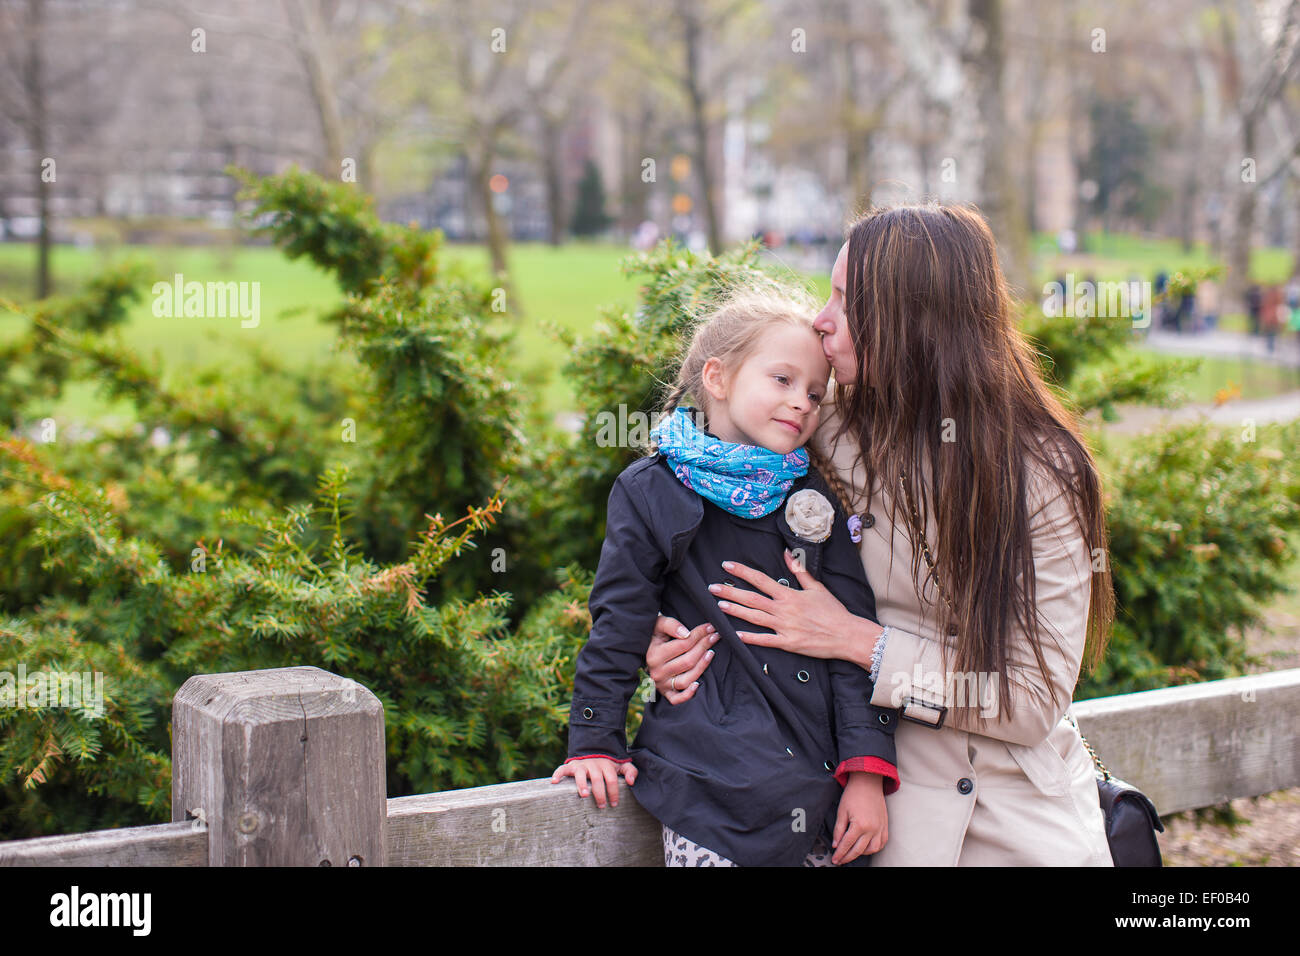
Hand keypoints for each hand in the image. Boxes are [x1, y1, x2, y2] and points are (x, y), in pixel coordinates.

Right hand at [550, 757, 637, 807]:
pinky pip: (562, 769)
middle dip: (599, 793)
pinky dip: (557, 774)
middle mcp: (593, 764)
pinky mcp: (570, 766)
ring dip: (581, 784)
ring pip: (580, 773)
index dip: (614, 792)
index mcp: (606, 765)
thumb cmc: (608, 764)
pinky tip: (554, 782)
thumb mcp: (621, 765)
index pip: (611, 779)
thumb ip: (630, 771)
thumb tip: (631, 782)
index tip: (614, 804)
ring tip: (583, 795)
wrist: (594, 751)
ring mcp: (581, 764)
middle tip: (601, 805)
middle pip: (597, 778)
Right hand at [646, 614, 717, 703]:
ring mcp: (661, 684)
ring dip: (702, 666)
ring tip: (711, 653)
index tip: (710, 627)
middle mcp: (657, 671)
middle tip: (715, 636)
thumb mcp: (658, 625)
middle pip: (688, 661)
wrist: (641, 651)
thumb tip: (686, 634)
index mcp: (654, 655)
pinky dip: (688, 694)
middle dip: (704, 646)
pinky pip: (677, 699)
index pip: (683, 644)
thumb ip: (670, 625)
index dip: (699, 635)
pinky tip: (698, 685)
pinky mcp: (665, 693)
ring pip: (687, 679)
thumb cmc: (654, 636)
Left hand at [713, 549, 880, 666]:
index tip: (727, 565)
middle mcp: (784, 610)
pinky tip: (736, 634)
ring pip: (754, 618)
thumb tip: (786, 554)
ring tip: (719, 604)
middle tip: (712, 587)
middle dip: (730, 591)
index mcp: (790, 595)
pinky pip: (765, 640)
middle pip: (752, 598)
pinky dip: (750, 638)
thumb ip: (799, 571)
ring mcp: (785, 627)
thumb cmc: (833, 611)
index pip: (761, 580)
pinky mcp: (788, 643)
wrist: (847, 634)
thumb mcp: (817, 587)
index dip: (742, 572)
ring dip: (736, 610)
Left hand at [832, 771, 887, 863]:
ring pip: (872, 849)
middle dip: (848, 857)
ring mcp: (880, 828)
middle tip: (840, 861)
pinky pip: (882, 842)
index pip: (847, 845)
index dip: (840, 854)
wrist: (868, 782)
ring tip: (853, 852)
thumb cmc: (853, 794)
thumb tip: (836, 845)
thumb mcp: (841, 811)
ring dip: (862, 853)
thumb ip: (838, 830)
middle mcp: (872, 829)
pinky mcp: (885, 825)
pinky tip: (867, 848)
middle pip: (859, 850)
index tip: (835, 860)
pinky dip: (875, 848)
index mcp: (859, 825)